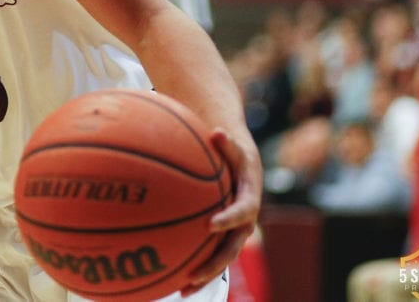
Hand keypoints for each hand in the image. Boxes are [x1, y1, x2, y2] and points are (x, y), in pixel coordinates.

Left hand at [180, 127, 261, 296]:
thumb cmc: (232, 153)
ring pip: (220, 259)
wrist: (242, 166)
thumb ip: (226, 143)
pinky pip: (208, 255)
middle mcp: (243, 222)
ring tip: (181, 292)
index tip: (211, 225)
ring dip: (203, 276)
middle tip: (194, 275)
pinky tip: (170, 281)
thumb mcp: (233, 145)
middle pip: (231, 248)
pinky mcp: (221, 238)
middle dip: (214, 264)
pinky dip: (193, 267)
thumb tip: (217, 133)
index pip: (243, 212)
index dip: (229, 219)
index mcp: (248, 199)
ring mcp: (233, 233)